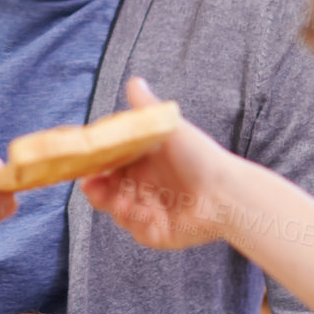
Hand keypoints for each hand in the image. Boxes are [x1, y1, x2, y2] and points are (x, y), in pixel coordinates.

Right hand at [80, 77, 239, 249]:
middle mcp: (146, 188)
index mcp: (145, 165)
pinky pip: (138, 231)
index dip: (97, 169)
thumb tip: (134, 80)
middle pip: (110, 192)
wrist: (228, 192)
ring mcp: (152, 212)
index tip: (85, 167)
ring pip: (120, 212)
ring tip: (120, 201)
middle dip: (98, 191)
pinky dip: (137, 223)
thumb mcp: (171, 129)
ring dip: (115, 206)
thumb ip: (147, 109)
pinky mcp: (160, 233)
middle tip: (92, 187)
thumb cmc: (201, 156)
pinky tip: (144, 214)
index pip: (112, 167)